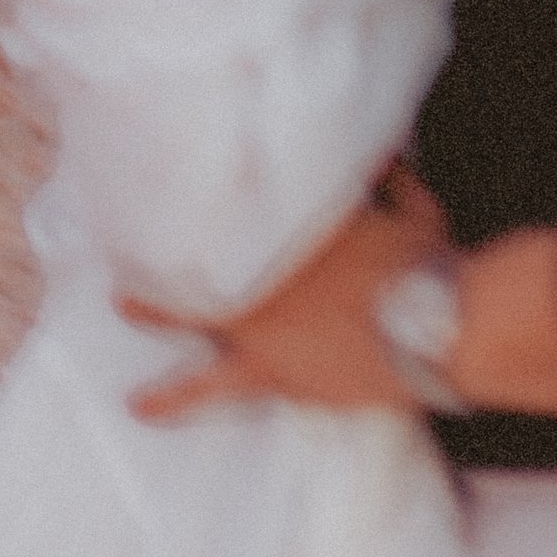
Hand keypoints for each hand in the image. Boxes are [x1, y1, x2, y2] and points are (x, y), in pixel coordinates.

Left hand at [124, 187, 444, 423]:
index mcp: (300, 226)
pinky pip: (208, 386)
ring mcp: (260, 318)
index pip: (253, 206)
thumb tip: (383, 151)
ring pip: (190, 312)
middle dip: (170, 244)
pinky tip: (138, 406)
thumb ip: (394, 178)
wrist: (436, 325)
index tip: (198, 189)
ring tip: (121, 304)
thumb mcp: (418, 209)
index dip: (225, 201)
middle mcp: (265, 267)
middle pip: (203, 251)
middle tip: (136, 235)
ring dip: (153, 308)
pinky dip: (172, 397)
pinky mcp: (267, 367)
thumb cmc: (432, 267)